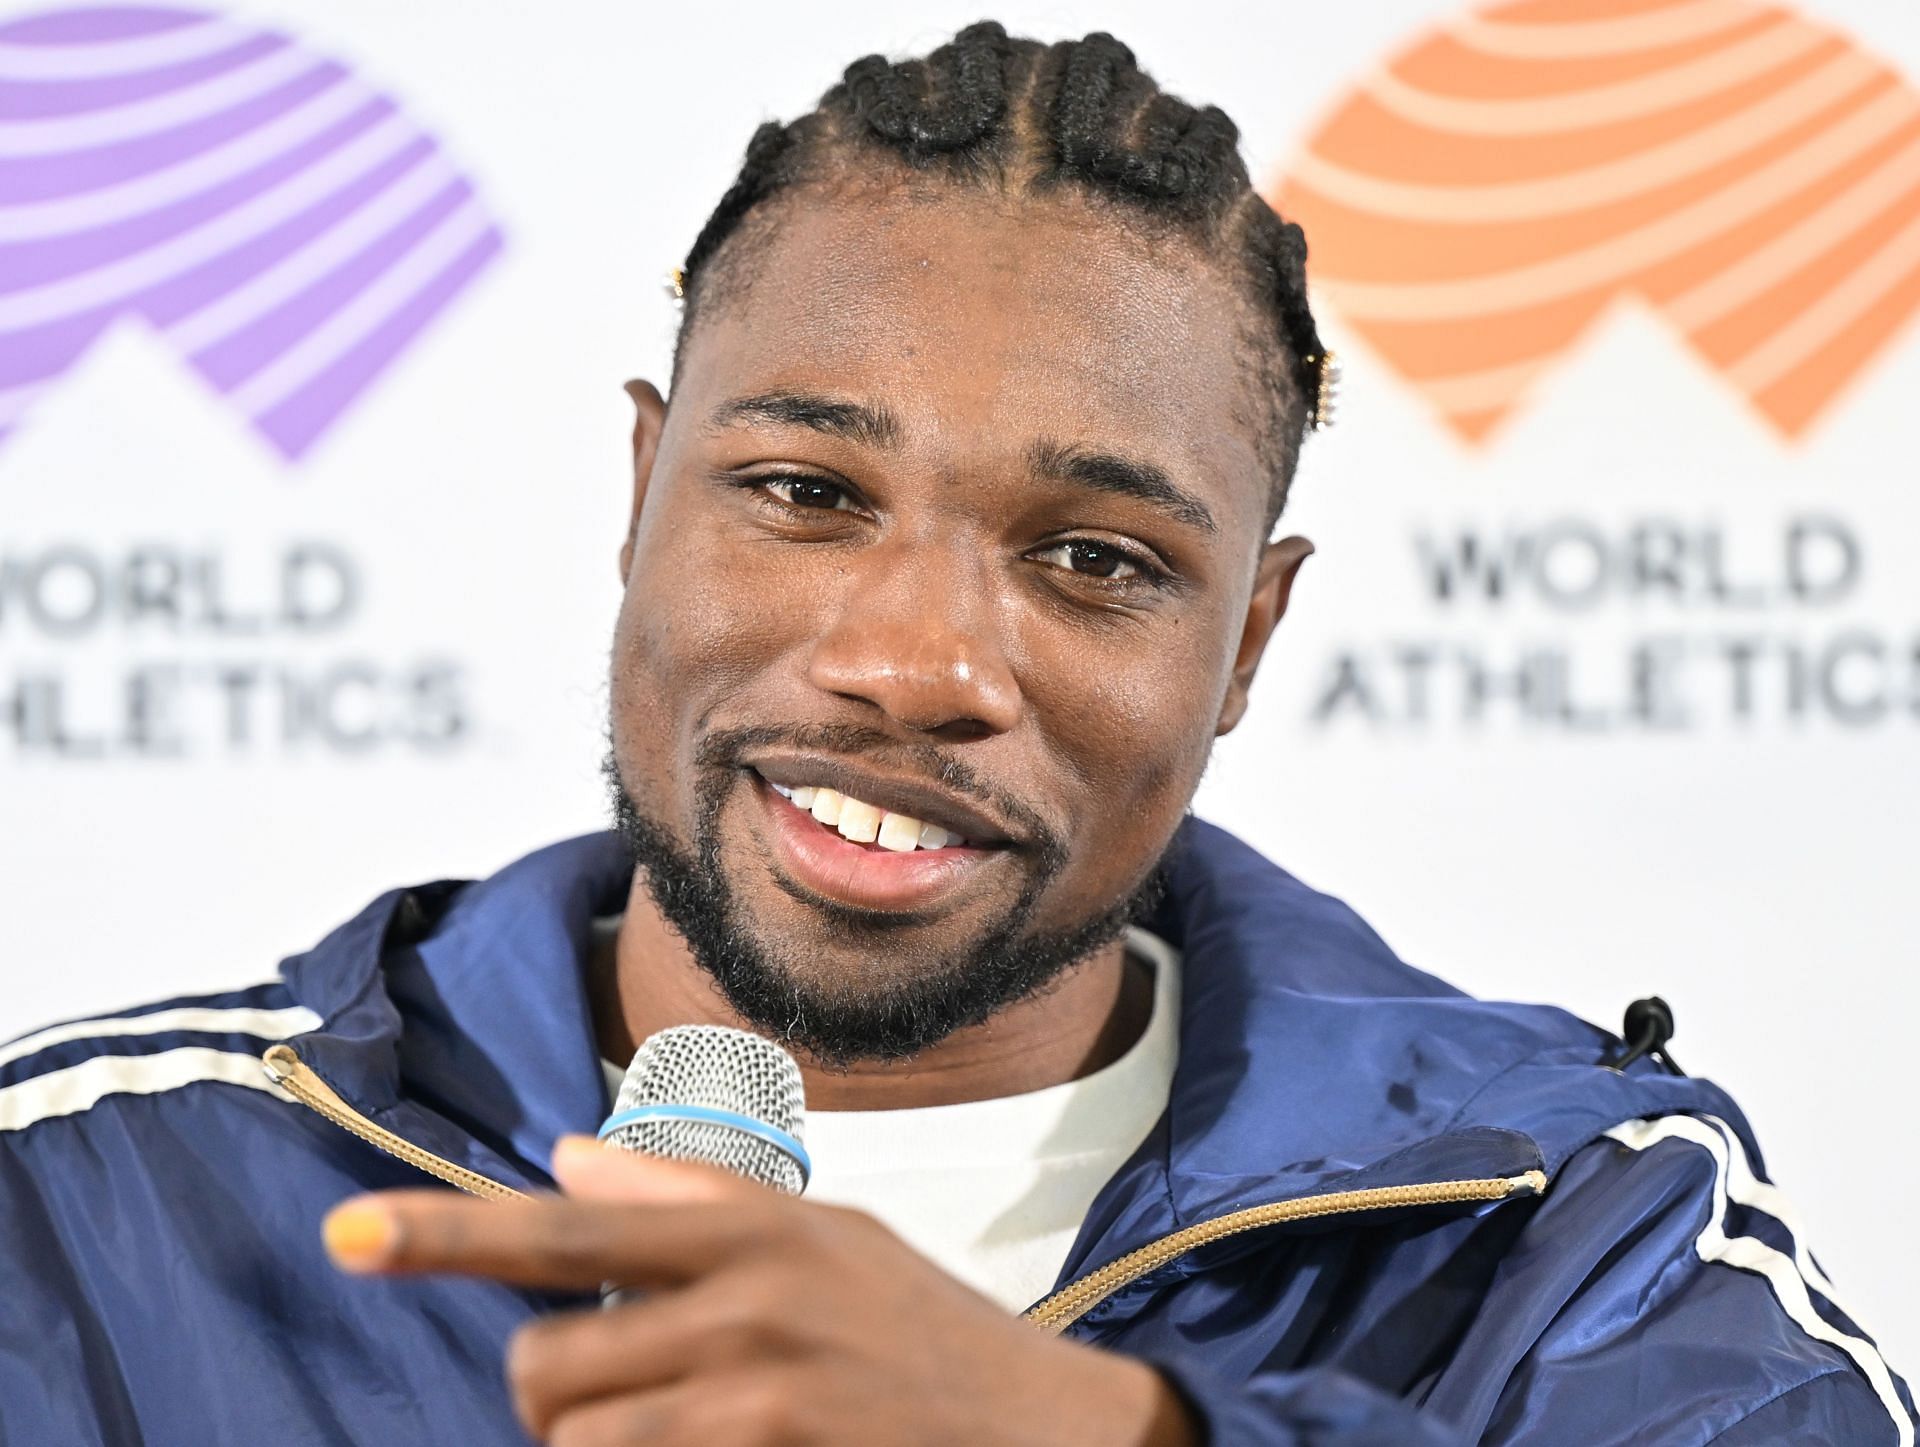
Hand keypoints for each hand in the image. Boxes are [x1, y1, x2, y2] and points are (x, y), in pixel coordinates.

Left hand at [322, 1138, 1198, 1446]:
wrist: (1047, 1433)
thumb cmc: (922, 1329)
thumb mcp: (825, 1235)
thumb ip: (689, 1193)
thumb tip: (567, 1150)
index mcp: (751, 1224)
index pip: (568, 1223)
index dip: (448, 1234)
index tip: (346, 1237)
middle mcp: (746, 1297)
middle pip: (546, 1362)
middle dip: (552, 1394)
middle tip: (621, 1392)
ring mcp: (757, 1391)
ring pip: (578, 1438)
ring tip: (680, 1429)